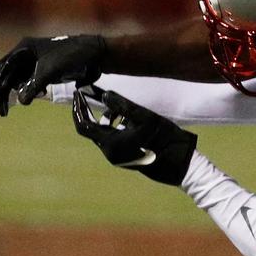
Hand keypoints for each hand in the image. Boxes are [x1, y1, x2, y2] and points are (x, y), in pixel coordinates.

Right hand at [0, 34, 106, 115]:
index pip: (3, 66)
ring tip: (13, 108)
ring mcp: (36, 62)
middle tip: (2, 112)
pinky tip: (33, 97)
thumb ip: (33, 86)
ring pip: (19, 81)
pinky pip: (31, 83)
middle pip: (9, 75)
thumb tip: (21, 101)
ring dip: (17, 93)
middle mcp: (27, 54)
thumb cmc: (71, 56)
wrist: (95, 54)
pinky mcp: (46, 71)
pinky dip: (30, 91)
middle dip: (4, 93)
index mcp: (24, 48)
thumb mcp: (50, 71)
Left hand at [72, 86, 197, 185]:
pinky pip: (113, 138)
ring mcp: (117, 156)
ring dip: (107, 117)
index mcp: (110, 144)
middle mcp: (109, 152)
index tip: (79, 93)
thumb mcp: (142, 116)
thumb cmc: (161, 138)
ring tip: (118, 106)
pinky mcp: (125, 156)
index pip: (83, 125)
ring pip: (104, 132)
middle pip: (92, 129)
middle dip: (90, 110)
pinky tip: (128, 118)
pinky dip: (115, 125)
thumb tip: (104, 94)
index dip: (78, 108)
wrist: (176, 161)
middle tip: (89, 93)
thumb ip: (122, 105)